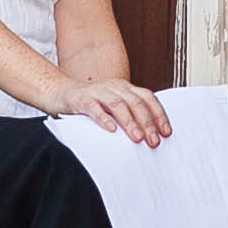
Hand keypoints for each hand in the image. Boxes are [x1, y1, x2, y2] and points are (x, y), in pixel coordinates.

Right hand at [56, 76, 173, 146]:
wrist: (61, 93)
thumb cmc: (91, 103)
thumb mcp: (113, 106)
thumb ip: (130, 115)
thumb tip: (150, 136)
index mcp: (125, 88)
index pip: (148, 98)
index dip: (159, 114)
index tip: (166, 132)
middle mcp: (114, 87)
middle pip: (136, 102)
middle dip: (147, 122)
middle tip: (153, 140)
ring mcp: (98, 92)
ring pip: (118, 104)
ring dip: (130, 122)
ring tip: (137, 138)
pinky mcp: (82, 99)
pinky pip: (94, 108)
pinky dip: (104, 118)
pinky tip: (111, 130)